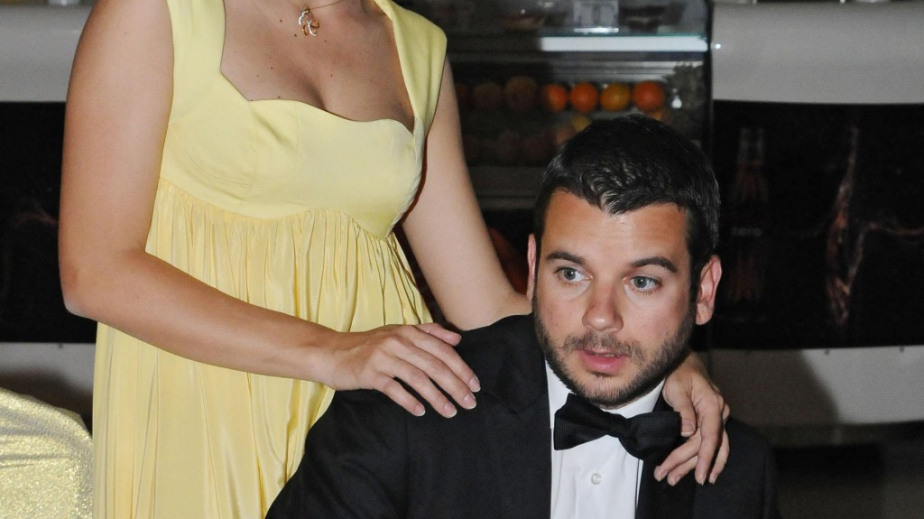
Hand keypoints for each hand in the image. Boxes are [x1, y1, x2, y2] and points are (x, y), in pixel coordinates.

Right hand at [322, 323, 479, 417]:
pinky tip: (421, 412)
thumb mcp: (398, 333)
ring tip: (450, 411)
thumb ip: (428, 333)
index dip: (462, 369)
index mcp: (408, 332)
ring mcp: (383, 357)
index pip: (443, 351)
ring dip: (438, 397)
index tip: (475, 386)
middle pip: (435, 365)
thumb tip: (457, 339)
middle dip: (456, 385)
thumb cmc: (369, 345)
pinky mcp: (369, 373)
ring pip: (418, 378)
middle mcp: (398, 342)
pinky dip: (409, 401)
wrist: (332, 352)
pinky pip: (394, 389)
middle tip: (469, 402)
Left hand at [656, 352, 729, 484]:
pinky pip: (712, 443)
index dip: (705, 457)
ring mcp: (717, 417)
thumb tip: (689, 432)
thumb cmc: (678, 372)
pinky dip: (707, 458)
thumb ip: (683, 409)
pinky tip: (703, 472)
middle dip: (687, 464)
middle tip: (668, 477)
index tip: (699, 475)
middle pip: (706, 445)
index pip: (711, 436)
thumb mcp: (676, 387)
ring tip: (674, 479)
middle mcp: (719, 413)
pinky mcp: (711, 421)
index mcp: (712, 404)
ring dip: (693, 465)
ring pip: (711, 448)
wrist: (683, 361)